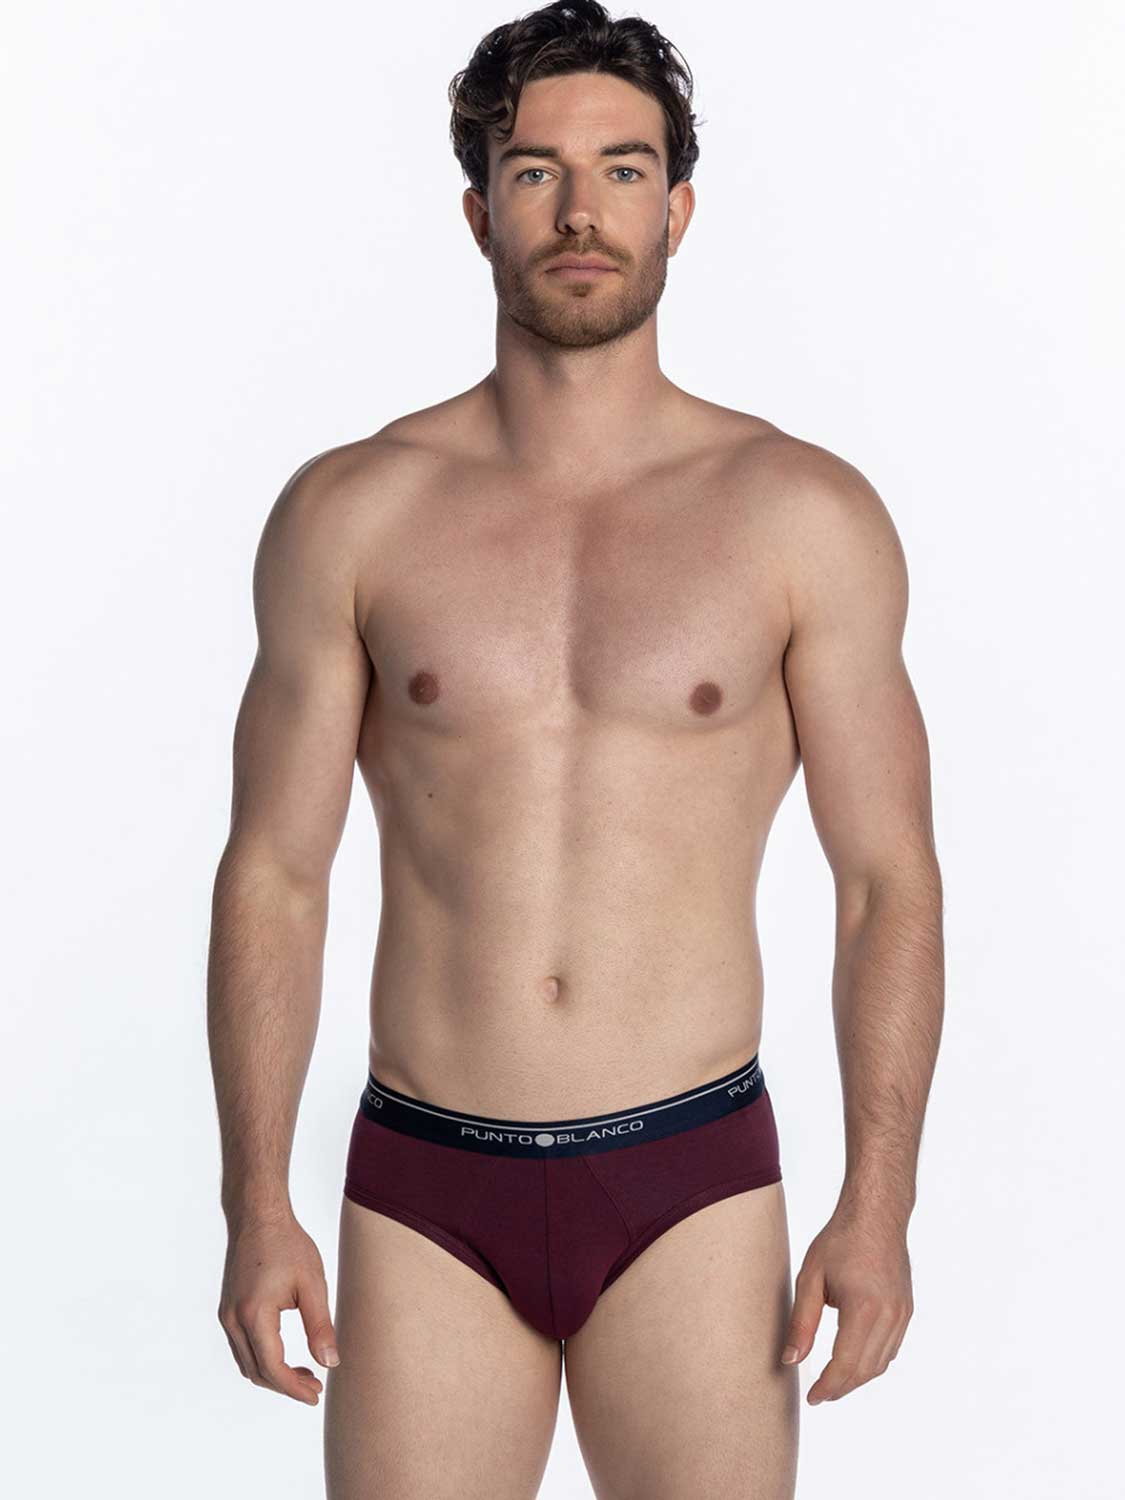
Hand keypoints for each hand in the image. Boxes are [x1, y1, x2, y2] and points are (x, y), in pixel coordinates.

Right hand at [218, 1209, 339, 1404]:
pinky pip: (243, 1347)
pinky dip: (262, 1359)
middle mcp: (233, 1319)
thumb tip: (330, 1364)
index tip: (316, 1395)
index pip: (272, 1368)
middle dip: (286, 1385)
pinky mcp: (228, 1309)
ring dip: (273, 1375)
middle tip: (316, 1387)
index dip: (294, 1388)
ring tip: (305, 1374)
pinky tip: (285, 1355)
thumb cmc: (288, 1245)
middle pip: (257, 1372)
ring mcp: (227, 1315)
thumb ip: (320, 1326)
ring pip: (247, 1363)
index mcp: (254, 1314)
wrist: (259, 1216)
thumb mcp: (312, 1284)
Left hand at [781, 1204, 912, 1403]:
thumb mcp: (811, 1277)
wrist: (876, 1214)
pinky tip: (855, 1360)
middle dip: (841, 1387)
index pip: (846, 1364)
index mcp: (863, 1308)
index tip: (812, 1398)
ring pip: (881, 1363)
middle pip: (865, 1370)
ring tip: (833, 1381)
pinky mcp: (906, 1310)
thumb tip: (791, 1360)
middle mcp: (889, 1316)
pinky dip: (872, 1361)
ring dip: (857, 1378)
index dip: (827, 1386)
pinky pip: (891, 1348)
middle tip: (819, 1394)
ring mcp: (901, 1314)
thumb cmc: (840, 1240)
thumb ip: (801, 1322)